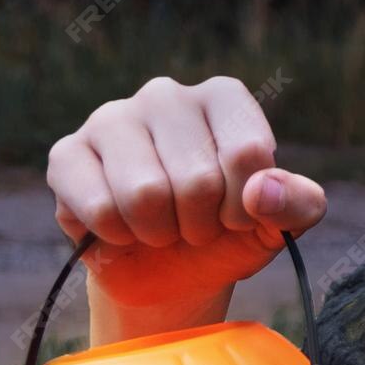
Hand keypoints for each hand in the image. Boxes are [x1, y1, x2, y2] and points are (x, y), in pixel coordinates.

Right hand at [46, 74, 327, 310]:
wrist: (168, 271)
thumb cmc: (228, 233)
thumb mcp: (280, 222)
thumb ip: (297, 203)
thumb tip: (262, 191)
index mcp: (223, 96)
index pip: (247, 154)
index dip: (245, 207)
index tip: (237, 215)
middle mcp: (167, 94)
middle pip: (197, 180)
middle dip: (200, 224)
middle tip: (192, 225)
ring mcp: (112, 118)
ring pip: (145, 195)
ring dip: (158, 233)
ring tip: (159, 226)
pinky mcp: (67, 154)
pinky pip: (98, 209)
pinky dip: (116, 237)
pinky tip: (120, 229)